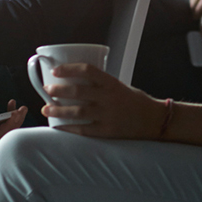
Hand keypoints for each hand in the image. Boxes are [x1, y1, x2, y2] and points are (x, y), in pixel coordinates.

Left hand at [40, 62, 166, 139]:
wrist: (155, 121)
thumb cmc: (136, 102)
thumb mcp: (120, 87)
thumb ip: (101, 86)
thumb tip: (73, 83)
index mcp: (113, 83)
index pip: (88, 71)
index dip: (69, 69)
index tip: (55, 71)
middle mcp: (110, 98)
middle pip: (78, 92)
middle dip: (58, 91)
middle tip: (46, 90)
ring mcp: (108, 116)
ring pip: (78, 112)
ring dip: (58, 110)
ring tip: (45, 109)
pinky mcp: (107, 132)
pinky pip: (83, 130)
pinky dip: (68, 128)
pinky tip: (57, 127)